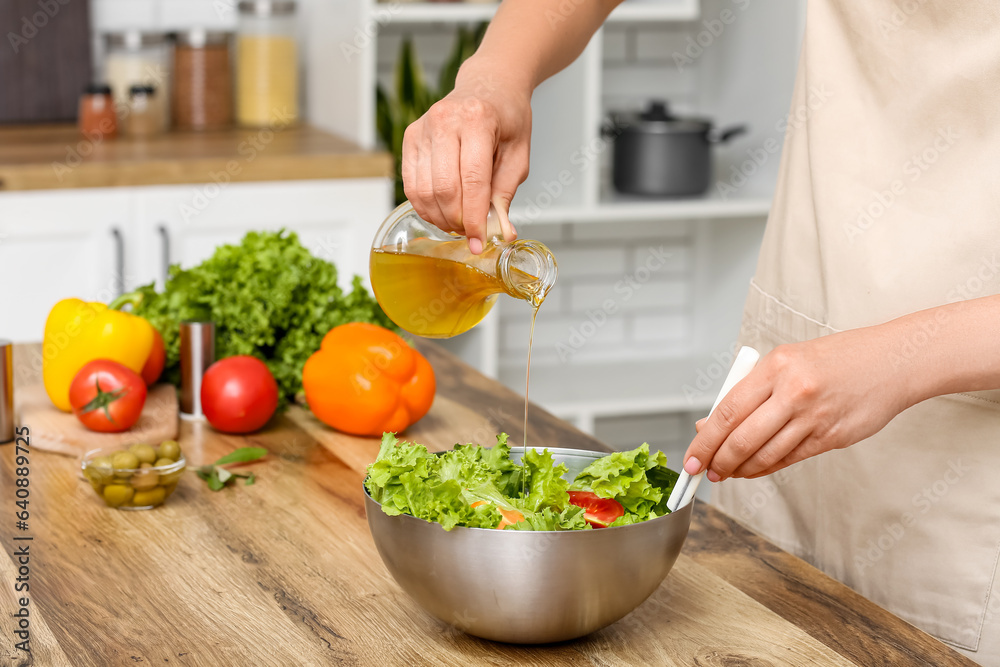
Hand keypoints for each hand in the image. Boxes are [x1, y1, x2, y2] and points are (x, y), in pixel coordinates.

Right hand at [402, 60, 531, 253]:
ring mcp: (423, 128)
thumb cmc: (507, 118)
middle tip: (470, 233)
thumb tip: (501, 231)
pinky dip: (425, 206)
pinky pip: (411, 184)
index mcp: (478, 120)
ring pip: (423, 190)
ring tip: (458, 223)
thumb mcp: (518, 154)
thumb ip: (506, 193)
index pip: (473, 180)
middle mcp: (445, 120)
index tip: (480, 242)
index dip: (475, 217)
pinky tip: (441, 211)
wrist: (488, 85)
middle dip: (457, 220)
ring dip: (440, 217)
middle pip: (444, 188)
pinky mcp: (410, 137)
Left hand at [682, 326, 917, 481]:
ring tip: (726, 472)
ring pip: (765, 454)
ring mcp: (814, 416)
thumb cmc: (836, 359)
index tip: (691, 457)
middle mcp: (793, 391)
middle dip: (717, 461)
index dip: (704, 440)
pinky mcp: (832, 436)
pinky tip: (753, 469)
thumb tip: (710, 424)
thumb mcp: (787, 363)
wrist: (892, 361)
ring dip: (740, 469)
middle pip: (742, 438)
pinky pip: (789, 458)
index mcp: (776, 366)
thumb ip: (750, 392)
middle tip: (703, 471)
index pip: (727, 410)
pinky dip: (766, 467)